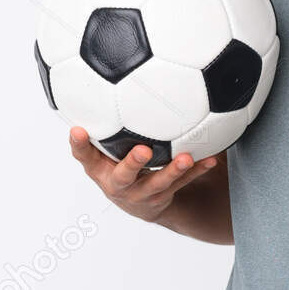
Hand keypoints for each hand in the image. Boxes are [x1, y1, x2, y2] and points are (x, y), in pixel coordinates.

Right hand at [68, 127, 218, 222]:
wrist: (141, 204)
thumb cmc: (118, 167)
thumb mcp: (102, 154)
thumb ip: (98, 129)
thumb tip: (92, 85)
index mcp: (100, 170)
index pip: (84, 157)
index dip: (78, 145)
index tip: (77, 130)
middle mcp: (119, 184)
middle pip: (124, 176)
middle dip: (133, 163)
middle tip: (143, 151)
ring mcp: (142, 193)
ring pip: (159, 182)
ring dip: (174, 170)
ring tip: (186, 158)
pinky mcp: (164, 195)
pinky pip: (183, 182)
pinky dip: (197, 169)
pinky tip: (211, 158)